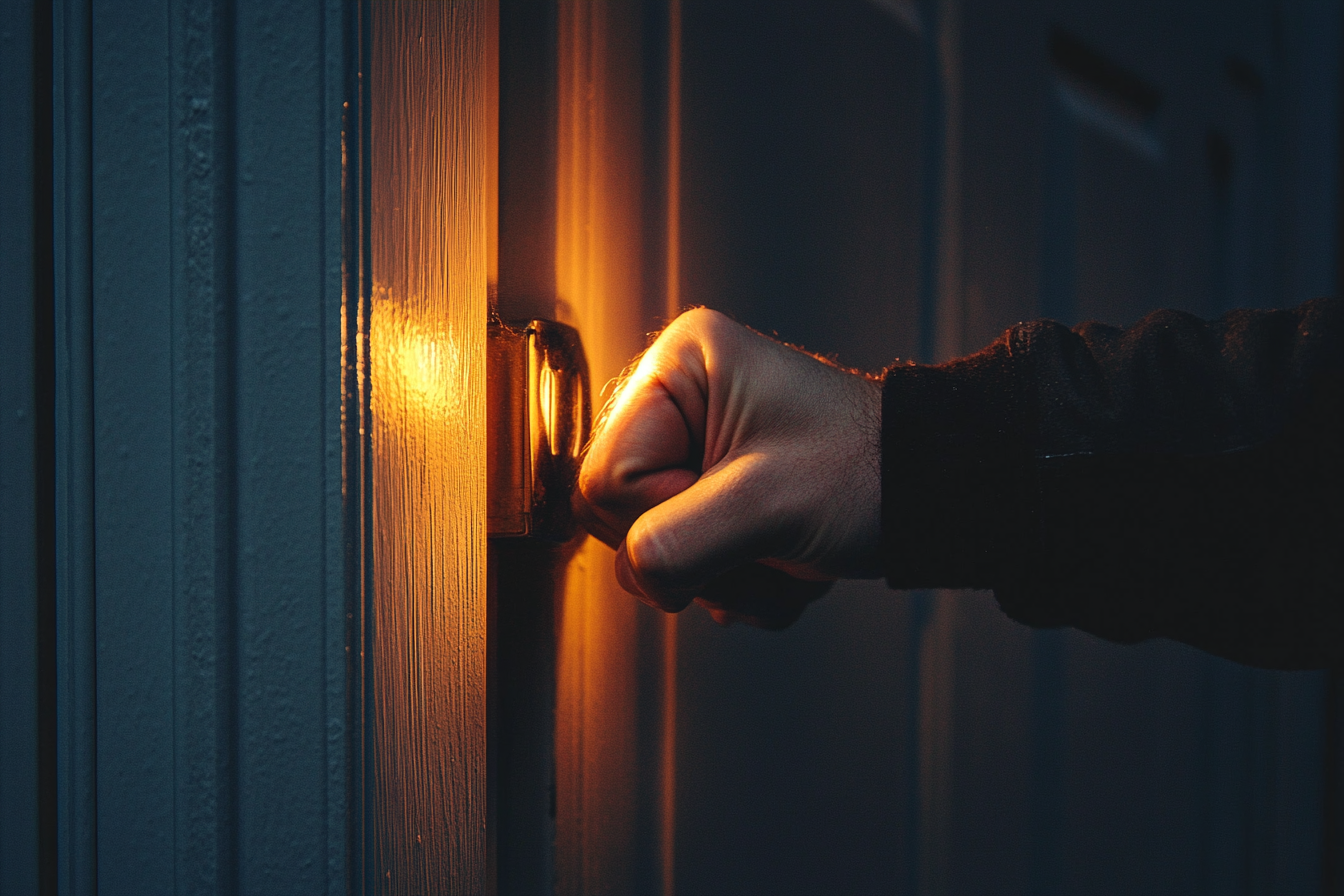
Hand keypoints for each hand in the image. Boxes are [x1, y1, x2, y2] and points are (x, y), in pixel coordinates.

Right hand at [574, 308, 882, 627]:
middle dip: (698, 556)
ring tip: (785, 553)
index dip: (662, 520)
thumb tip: (635, 572)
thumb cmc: (868, 470)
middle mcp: (677, 401)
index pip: (604, 480)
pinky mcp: (713, 492)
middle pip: (620, 519)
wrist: (935, 496)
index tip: (734, 515)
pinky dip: (741, 583)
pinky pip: (687, 564)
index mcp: (678, 367)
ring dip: (726, 578)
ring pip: (655, 551)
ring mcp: (694, 448)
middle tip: (764, 544)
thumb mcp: (767, 504)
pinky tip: (787, 562)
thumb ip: (677, 543)